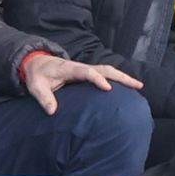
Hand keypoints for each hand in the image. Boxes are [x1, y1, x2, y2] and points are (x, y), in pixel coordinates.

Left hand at [22, 54, 142, 114]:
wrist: (37, 63)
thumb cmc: (38, 75)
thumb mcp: (36, 86)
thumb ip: (44, 98)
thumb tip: (52, 112)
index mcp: (70, 69)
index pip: (88, 72)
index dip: (97, 79)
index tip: (108, 89)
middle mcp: (82, 67)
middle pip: (105, 69)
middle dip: (122, 77)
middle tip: (138, 85)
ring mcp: (86, 69)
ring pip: (108, 71)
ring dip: (124, 77)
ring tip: (139, 86)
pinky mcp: (88, 73)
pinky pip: (106, 74)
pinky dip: (118, 79)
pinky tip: (127, 87)